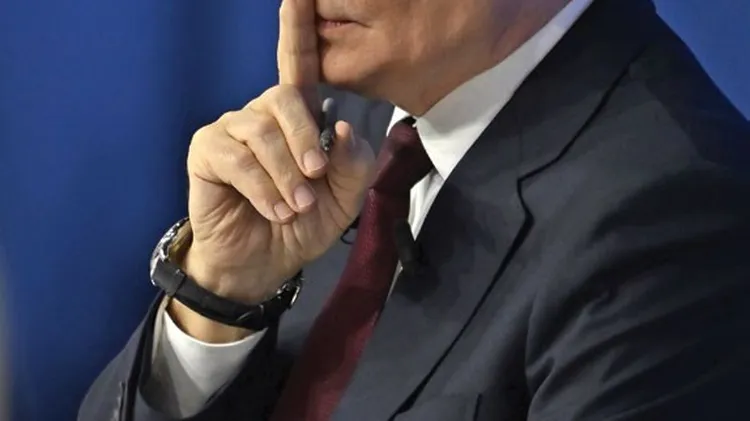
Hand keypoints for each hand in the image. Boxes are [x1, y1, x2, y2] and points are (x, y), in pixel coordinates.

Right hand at [171, 0, 374, 340]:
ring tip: (295, 206)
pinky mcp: (206, 152)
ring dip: (285, 174)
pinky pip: (236, 158)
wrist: (264, 263)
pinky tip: (275, 210)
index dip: (297, 29)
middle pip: (283, 97)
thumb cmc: (302, 225)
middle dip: (304, 139)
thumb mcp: (344, 198)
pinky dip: (262, 187)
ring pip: (260, 131)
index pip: (298, 65)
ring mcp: (230, 131)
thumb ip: (354, 162)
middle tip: (315, 178)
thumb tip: (340, 124)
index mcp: (296, 120)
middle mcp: (261, 116)